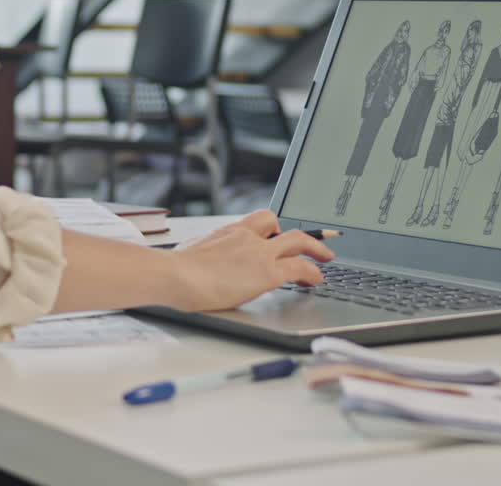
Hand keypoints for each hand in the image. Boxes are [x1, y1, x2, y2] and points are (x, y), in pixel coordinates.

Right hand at [170, 209, 335, 311]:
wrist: (175, 275)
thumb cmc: (175, 270)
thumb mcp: (190, 254)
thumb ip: (202, 255)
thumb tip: (194, 264)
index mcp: (227, 232)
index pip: (257, 221)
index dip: (273, 228)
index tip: (279, 235)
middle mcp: (246, 236)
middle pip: (280, 225)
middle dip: (299, 233)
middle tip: (312, 241)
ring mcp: (259, 253)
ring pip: (298, 241)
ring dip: (316, 248)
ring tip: (326, 258)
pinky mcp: (266, 272)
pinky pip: (299, 268)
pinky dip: (313, 272)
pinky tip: (317, 279)